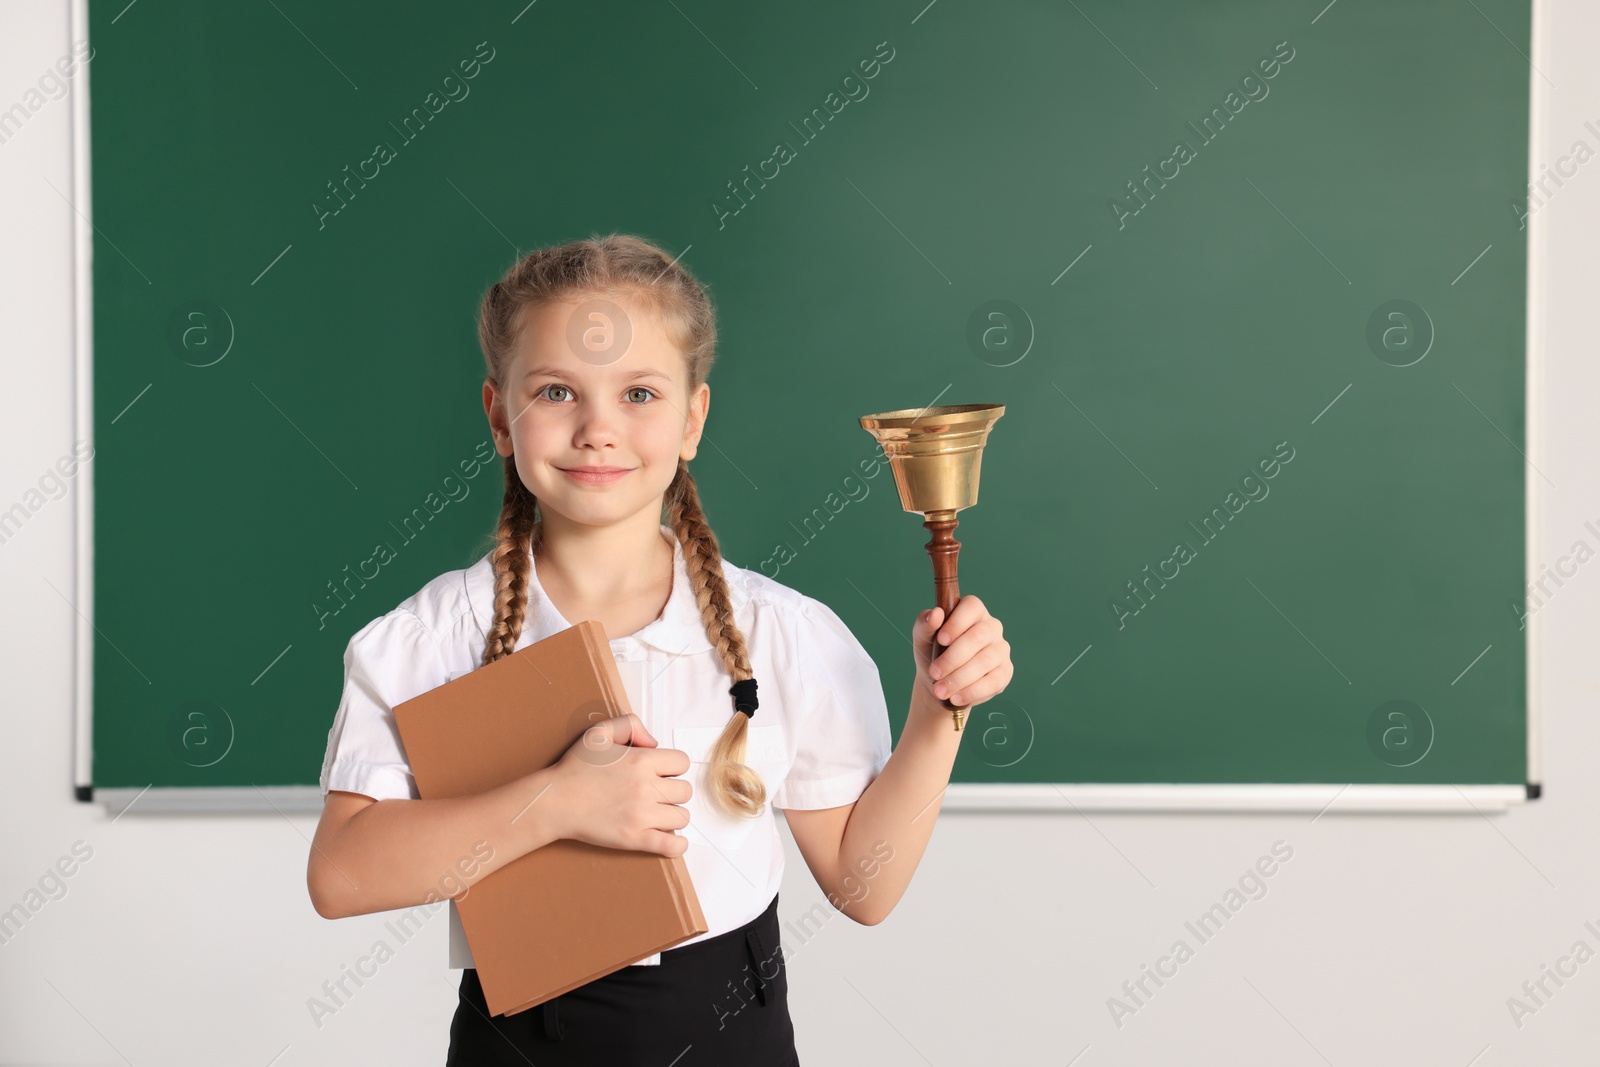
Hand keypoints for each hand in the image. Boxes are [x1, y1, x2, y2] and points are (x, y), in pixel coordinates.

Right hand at [548, 714, 692, 856]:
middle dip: (674, 791)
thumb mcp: (599, 732)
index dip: (673, 767)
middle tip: (657, 794)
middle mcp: (646, 787)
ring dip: (673, 815)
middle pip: (685, 791)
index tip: (660, 773)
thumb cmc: (575, 768)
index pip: (681, 762)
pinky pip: (672, 844)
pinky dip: (677, 844)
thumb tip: (653, 742)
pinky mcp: (634, 838)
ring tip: (658, 814)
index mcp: (642, 760)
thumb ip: (630, 724)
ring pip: (682, 817)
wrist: (554, 802)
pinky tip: (670, 838)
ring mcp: (641, 815)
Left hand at [912, 595, 1012, 709]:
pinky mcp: (1005, 672)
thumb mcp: (922, 638)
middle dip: (953, 658)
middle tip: (934, 673)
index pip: (972, 607)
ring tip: (940, 690)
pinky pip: (993, 681)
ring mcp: (1001, 650)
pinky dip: (972, 691)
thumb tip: (935, 614)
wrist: (939, 681)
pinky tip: (955, 697)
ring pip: (985, 661)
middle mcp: (991, 627)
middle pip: (978, 637)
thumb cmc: (933, 652)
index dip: (957, 623)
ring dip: (959, 678)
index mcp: (973, 612)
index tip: (941, 640)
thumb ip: (925, 624)